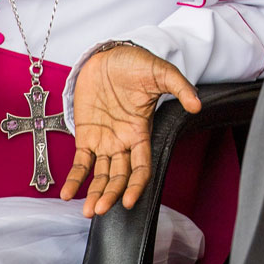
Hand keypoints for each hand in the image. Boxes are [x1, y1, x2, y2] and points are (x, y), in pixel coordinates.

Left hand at [61, 43, 201, 217]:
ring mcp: (103, 140)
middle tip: (100, 209)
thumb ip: (180, 87)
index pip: (141, 166)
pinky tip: (68, 193)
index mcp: (140, 131)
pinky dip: (74, 178)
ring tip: (88, 210)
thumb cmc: (136, 63)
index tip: (129, 200)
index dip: (136, 185)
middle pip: (119, 176)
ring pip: (100, 175)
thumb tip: (196, 104)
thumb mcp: (161, 72)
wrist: (109, 54)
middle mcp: (122, 141)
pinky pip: (80, 162)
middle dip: (110, 194)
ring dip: (94, 193)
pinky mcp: (86, 134)